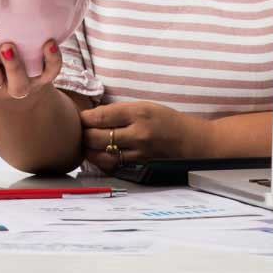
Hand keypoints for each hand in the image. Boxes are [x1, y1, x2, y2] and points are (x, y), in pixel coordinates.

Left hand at [78, 101, 205, 173]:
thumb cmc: (167, 121)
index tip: (79, 117)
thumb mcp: (146, 107)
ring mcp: (139, 152)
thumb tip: (93, 115)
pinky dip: (102, 162)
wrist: (193, 142)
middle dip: (83, 135)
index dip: (85, 118)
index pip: (101, 117)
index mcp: (138, 112)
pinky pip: (114, 166)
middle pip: (97, 137)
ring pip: (103, 155)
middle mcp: (138, 133)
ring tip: (85, 145)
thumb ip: (120, 111)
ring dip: (89, 151)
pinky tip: (98, 157)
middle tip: (79, 132)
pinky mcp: (141, 166)